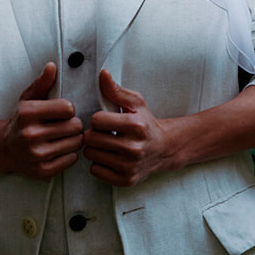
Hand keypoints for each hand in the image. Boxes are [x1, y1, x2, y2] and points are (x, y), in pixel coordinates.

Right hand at [0, 62, 82, 179]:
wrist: (3, 149)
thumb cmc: (20, 121)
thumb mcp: (27, 99)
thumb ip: (42, 83)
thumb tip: (52, 66)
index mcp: (28, 113)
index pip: (68, 108)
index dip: (68, 109)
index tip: (61, 112)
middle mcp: (31, 134)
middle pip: (75, 126)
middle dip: (73, 125)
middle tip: (63, 126)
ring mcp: (36, 154)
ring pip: (76, 143)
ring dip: (73, 139)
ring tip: (61, 137)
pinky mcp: (42, 170)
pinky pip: (72, 159)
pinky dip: (69, 155)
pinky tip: (58, 150)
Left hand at [82, 69, 176, 186]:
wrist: (164, 149)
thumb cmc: (146, 123)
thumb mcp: (135, 103)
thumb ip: (116, 90)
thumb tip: (102, 74)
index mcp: (136, 125)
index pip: (96, 120)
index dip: (98, 119)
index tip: (106, 121)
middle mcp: (134, 147)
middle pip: (90, 138)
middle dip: (94, 134)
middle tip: (104, 134)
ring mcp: (130, 166)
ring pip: (90, 154)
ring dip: (95, 149)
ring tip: (107, 145)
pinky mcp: (125, 180)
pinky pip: (95, 170)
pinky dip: (99, 164)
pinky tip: (110, 158)